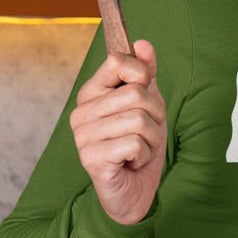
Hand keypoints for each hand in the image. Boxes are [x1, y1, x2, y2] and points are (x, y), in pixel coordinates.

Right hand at [69, 40, 165, 226]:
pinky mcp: (91, 158)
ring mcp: (83, 136)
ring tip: (140, 150)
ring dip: (152, 140)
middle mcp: (82, 112)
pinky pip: (134, 143)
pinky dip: (144, 155)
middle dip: (155, 117)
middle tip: (147, 134)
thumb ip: (144, 75)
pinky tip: (133, 163)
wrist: (133, 193)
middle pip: (137, 95)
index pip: (117, 62)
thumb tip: (143, 44)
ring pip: (139, 120)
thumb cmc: (139, 149)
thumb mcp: (149, 107)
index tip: (145, 90)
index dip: (141, 74)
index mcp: (92, 94)